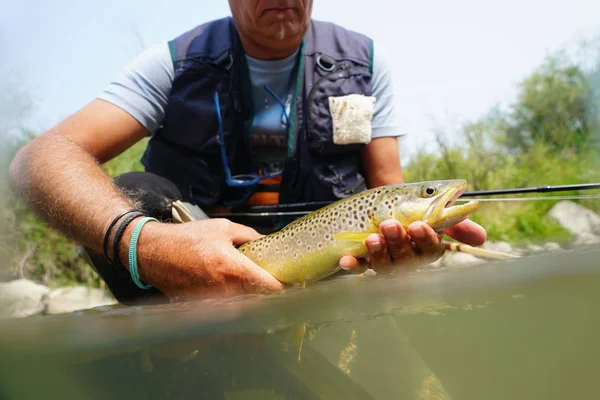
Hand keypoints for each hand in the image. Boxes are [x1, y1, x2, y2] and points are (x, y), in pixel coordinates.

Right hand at [133, 219, 284, 299]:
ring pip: (244, 310)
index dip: (285, 286)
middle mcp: (226, 292)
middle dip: (270, 295)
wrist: (154, 253)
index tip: (294, 282)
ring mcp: (213, 305)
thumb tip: (268, 243)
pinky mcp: (202, 311)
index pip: (271, 288)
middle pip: (260, 302)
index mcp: (234, 269)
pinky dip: (235, 308)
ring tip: (256, 291)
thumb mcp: (224, 229)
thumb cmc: (189, 238)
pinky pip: (226, 314)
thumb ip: (250, 237)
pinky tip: (235, 297)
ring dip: (253, 303)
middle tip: (277, 286)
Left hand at [338, 218, 485, 274]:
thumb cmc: (412, 208)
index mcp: (425, 248)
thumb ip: (457, 222)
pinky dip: (353, 264)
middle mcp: (406, 260)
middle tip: (390, 224)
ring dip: (379, 251)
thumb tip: (482, 238)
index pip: (430, 250)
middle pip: (405, 258)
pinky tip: (346, 259)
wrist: (382, 204)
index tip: (419, 225)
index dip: (426, 240)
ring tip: (373, 235)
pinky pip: (358, 267)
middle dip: (398, 243)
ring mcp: (384, 263)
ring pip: (384, 265)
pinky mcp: (363, 261)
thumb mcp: (432, 209)